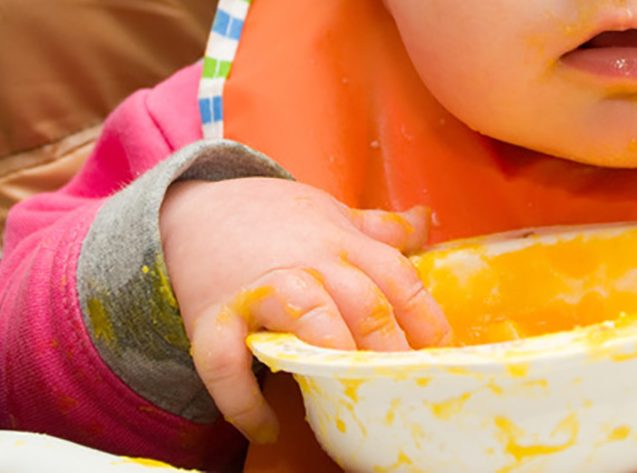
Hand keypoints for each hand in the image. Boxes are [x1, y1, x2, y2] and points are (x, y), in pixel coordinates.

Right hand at [160, 177, 451, 440]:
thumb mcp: (330, 213)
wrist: (192, 210)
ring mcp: (260, 290)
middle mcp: (308, 264)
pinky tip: (267, 426)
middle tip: (407, 386)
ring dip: (334, 357)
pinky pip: (225, 363)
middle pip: (363, 302)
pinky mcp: (211, 319)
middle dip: (390, 346)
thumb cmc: (273, 220)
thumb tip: (428, 222)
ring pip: (308, 319)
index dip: (426, 319)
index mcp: (343, 242)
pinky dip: (244, 399)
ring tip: (351, 398)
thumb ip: (379, 228)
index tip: (444, 356)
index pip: (398, 278)